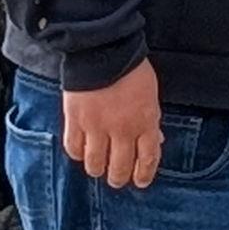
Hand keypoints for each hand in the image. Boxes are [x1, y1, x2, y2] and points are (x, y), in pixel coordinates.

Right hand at [62, 57, 161, 188]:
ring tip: (99, 167)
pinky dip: (78, 153)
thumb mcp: (150, 93)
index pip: (148, 159)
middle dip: (120, 178)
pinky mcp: (75, 121)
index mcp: (145, 121)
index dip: (144, 174)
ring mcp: (97, 128)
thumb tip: (154, 140)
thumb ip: (151, 119)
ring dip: (98, 169)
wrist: (103, 48)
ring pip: (95, 165)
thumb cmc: (130, 68)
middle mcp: (122, 130)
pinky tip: (82, 151)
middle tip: (117, 178)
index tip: (141, 181)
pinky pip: (74, 149)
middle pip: (120, 168)